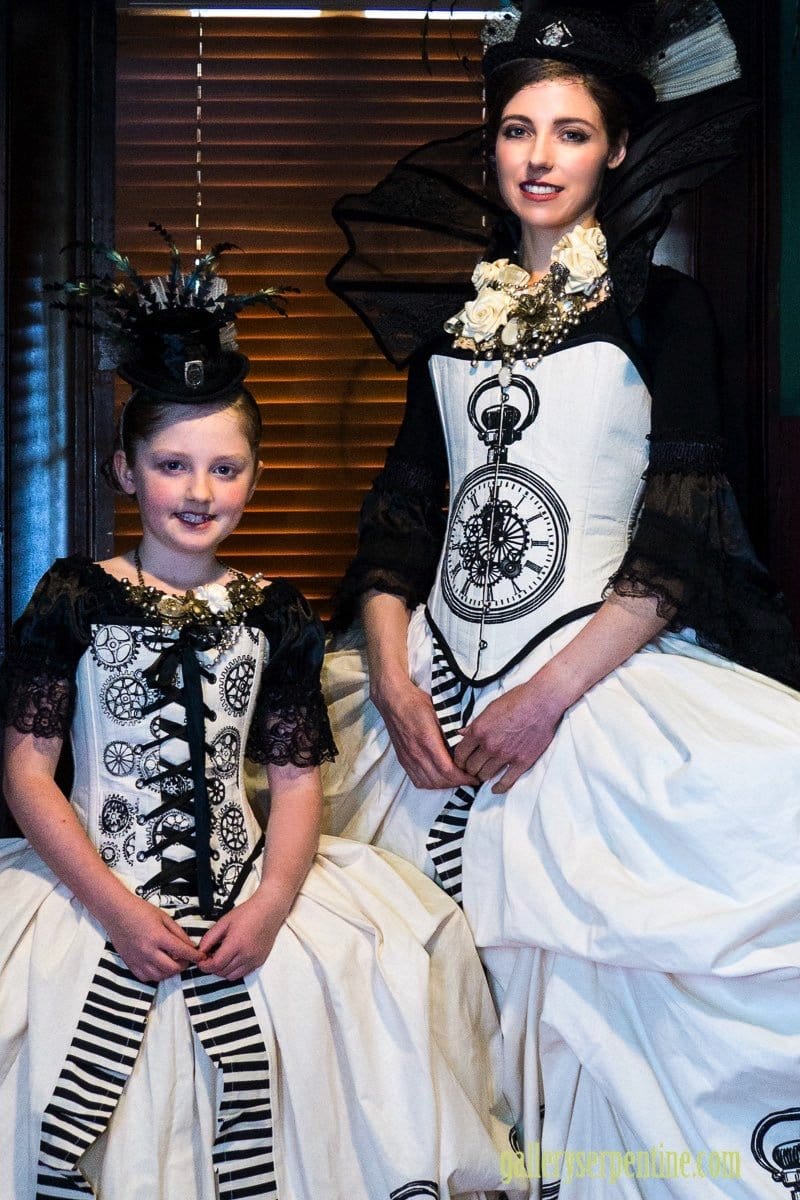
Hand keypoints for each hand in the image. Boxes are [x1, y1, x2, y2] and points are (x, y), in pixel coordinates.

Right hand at [104, 894, 204, 982]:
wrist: (116, 912)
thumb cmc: (140, 910)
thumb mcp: (164, 917)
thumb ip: (178, 932)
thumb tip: (190, 945)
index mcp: (158, 936)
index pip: (182, 951)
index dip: (195, 956)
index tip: (201, 957)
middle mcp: (148, 951)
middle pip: (172, 968)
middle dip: (184, 965)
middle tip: (186, 959)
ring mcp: (138, 959)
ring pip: (160, 976)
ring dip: (170, 971)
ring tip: (173, 962)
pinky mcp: (130, 963)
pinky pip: (145, 978)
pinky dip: (155, 975)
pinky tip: (159, 966)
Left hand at [198, 891, 285, 980]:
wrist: (268, 910)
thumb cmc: (247, 913)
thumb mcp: (224, 922)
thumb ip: (209, 938)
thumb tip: (200, 951)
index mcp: (236, 944)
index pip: (216, 965)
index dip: (205, 966)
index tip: (201, 961)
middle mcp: (246, 955)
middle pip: (222, 972)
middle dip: (212, 967)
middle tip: (210, 957)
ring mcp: (254, 960)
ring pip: (232, 976)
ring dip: (223, 970)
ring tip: (222, 958)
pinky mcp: (260, 961)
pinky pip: (243, 973)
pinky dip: (234, 970)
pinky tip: (233, 958)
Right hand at [373, 677, 477, 790]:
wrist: (393, 702)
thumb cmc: (417, 704)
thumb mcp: (440, 714)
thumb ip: (451, 733)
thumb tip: (466, 747)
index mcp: (428, 741)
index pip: (448, 770)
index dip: (463, 778)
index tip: (474, 778)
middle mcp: (417, 753)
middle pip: (440, 780)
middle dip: (457, 783)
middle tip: (468, 779)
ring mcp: (408, 758)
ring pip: (428, 783)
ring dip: (444, 785)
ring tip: (455, 780)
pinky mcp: (403, 760)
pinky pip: (417, 780)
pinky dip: (430, 784)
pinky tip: (438, 779)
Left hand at [454, 674, 566, 793]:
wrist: (542, 702)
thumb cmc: (517, 700)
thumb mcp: (490, 708)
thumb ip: (475, 724)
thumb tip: (462, 733)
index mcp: (479, 731)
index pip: (460, 754)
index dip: (459, 760)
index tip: (462, 762)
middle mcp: (489, 745)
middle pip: (471, 767)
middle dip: (470, 769)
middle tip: (473, 768)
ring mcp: (505, 755)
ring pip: (485, 776)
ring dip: (483, 776)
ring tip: (484, 774)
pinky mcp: (521, 762)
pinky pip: (506, 781)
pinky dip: (498, 787)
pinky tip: (495, 788)